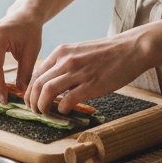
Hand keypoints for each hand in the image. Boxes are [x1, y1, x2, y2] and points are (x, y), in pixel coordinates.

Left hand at [24, 30, 148, 114]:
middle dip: (32, 101)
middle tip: (36, 111)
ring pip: (47, 91)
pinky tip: (66, 111)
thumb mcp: (79, 52)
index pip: (36, 74)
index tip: (32, 100)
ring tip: (45, 113)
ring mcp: (78, 72)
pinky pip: (68, 100)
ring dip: (42, 106)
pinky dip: (62, 108)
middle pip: (38, 84)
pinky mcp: (91, 84)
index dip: (30, 90)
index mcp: (61, 52)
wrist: (131, 48)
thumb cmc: (107, 53)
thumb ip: (65, 64)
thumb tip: (53, 82)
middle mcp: (66, 60)